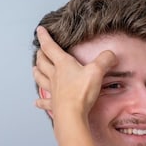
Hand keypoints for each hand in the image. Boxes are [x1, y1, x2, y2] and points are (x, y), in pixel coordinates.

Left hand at [32, 26, 117, 145]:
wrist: (72, 114)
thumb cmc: (81, 92)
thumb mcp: (97, 71)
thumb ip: (105, 60)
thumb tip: (111, 54)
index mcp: (63, 65)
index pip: (50, 47)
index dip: (44, 38)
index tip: (40, 30)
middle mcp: (55, 75)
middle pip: (43, 62)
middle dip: (40, 54)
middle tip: (40, 50)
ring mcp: (53, 90)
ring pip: (40, 78)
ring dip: (37, 72)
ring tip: (34, 68)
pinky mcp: (54, 104)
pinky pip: (45, 102)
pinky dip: (40, 101)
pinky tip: (36, 102)